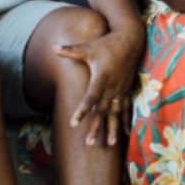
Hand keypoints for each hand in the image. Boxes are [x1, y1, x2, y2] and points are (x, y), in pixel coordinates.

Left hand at [55, 27, 143, 145]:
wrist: (131, 39)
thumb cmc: (107, 43)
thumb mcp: (89, 47)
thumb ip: (71, 50)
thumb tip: (53, 47)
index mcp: (102, 77)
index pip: (90, 98)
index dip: (82, 111)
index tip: (73, 123)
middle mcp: (112, 86)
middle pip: (102, 110)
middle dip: (96, 127)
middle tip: (89, 143)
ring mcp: (121, 89)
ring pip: (116, 113)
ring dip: (113, 128)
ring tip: (110, 144)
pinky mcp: (127, 89)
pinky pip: (126, 108)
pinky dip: (126, 121)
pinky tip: (127, 133)